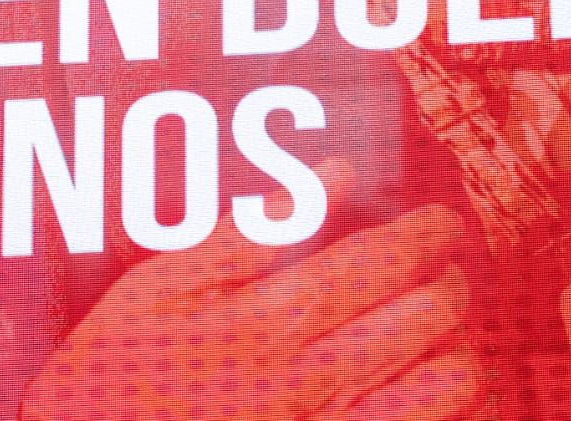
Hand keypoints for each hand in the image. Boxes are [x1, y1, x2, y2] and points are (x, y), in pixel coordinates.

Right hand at [23, 162, 481, 419]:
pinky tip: (429, 393)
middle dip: (452, 283)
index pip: (386, 260)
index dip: (428, 233)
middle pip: (428, 316)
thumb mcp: (156, 289)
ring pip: (445, 387)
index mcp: (269, 320)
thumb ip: (249, 230)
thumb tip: (333, 174)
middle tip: (445, 272)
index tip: (439, 223)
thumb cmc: (112, 374)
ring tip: (442, 336)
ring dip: (459, 350)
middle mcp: (309, 380)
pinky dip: (445, 411)